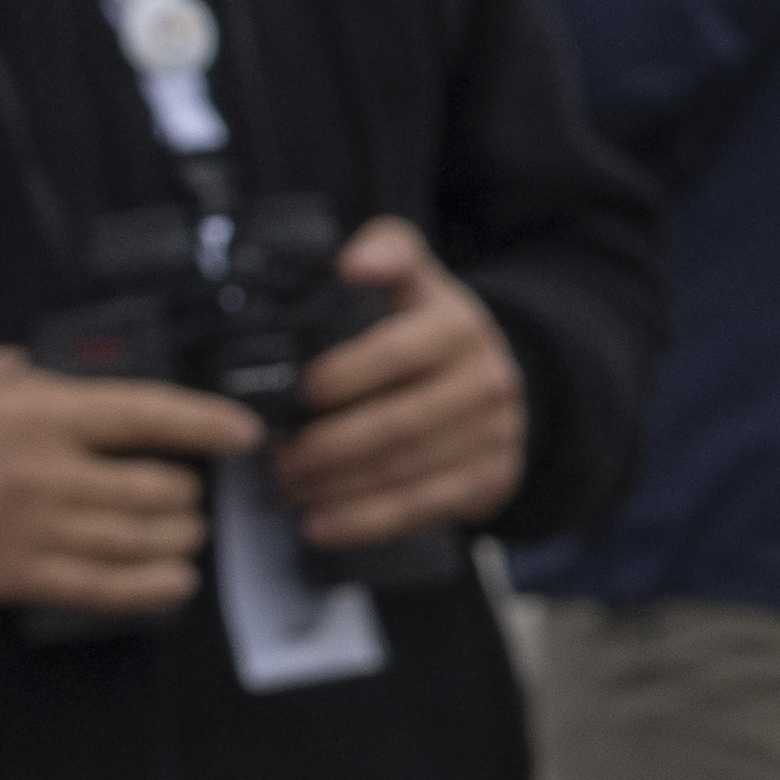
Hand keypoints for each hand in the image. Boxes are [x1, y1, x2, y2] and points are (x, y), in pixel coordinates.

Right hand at [0, 347, 259, 615]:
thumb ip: (50, 378)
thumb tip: (105, 382)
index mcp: (42, 413)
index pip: (148, 416)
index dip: (207, 425)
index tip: (244, 433)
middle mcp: (47, 472)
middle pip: (156, 488)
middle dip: (189, 492)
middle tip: (191, 490)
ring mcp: (33, 528)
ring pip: (139, 541)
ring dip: (179, 538)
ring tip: (186, 531)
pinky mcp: (14, 573)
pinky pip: (100, 588)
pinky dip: (149, 588)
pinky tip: (175, 582)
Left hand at [269, 225, 527, 555]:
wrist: (504, 382)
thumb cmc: (431, 333)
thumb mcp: (418, 282)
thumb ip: (388, 252)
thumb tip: (353, 261)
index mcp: (458, 326)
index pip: (396, 352)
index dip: (341, 377)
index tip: (296, 393)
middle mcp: (485, 380)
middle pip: (397, 423)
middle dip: (326, 448)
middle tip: (275, 458)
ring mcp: (494, 435)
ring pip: (405, 471)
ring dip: (337, 488)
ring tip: (288, 489)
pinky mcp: (490, 478)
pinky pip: (423, 509)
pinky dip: (365, 523)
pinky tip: (320, 526)